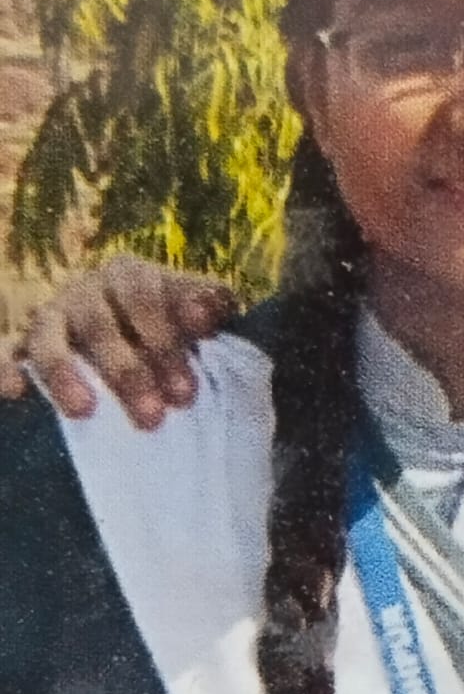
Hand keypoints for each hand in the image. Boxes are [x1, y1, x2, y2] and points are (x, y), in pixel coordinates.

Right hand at [0, 256, 236, 428]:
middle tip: (153, 417)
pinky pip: (8, 353)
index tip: (186, 391)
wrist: (126, 331)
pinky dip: (6, 368)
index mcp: (130, 276)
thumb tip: (212, 309)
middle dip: (127, 372)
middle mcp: (86, 290)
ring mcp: (52, 317)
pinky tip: (14, 393)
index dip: (165, 340)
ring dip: (65, 374)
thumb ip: (207, 308)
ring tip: (83, 411)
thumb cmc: (167, 328)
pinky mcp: (25, 346)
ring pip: (49, 340)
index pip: (144, 297)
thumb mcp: (194, 314)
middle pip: (100, 325)